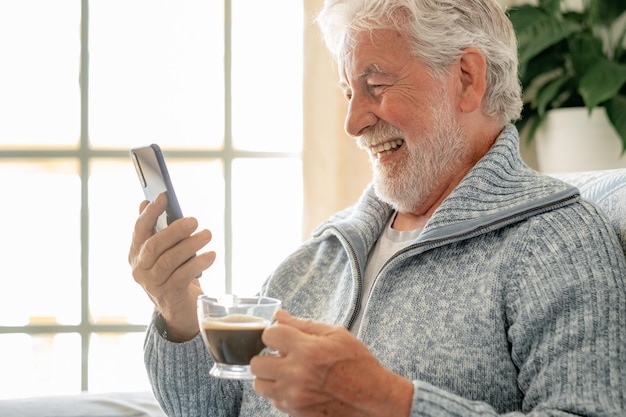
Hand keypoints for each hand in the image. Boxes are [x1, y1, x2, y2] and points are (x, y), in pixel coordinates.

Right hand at [128, 193, 215, 341]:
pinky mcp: (169, 295)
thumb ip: (157, 231)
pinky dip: (199, 263)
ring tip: (207, 235)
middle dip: (174, 230)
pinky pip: (183, 275)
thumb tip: (146, 202)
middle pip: (154, 245)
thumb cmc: (174, 274)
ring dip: (191, 245)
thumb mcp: (165, 252)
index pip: (139, 230)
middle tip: (194, 220)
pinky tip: (212, 255)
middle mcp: (140, 269)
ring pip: (169, 260)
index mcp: (136, 254)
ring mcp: (153, 284)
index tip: (163, 196)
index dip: (150, 212)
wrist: (180, 312)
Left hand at [251, 310, 413, 416]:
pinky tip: (295, 384)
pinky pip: (272, 400)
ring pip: (259, 384)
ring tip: (286, 370)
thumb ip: (304, 325)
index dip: (274, 333)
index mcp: (307, 351)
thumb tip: (279, 315)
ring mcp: (294, 396)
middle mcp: (296, 375)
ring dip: (269, 375)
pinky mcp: (295, 412)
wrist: (373, 399)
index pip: (269, 335)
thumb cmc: (358, 365)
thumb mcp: (336, 335)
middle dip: (267, 355)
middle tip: (281, 354)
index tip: (282, 336)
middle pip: (256, 363)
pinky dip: (278, 391)